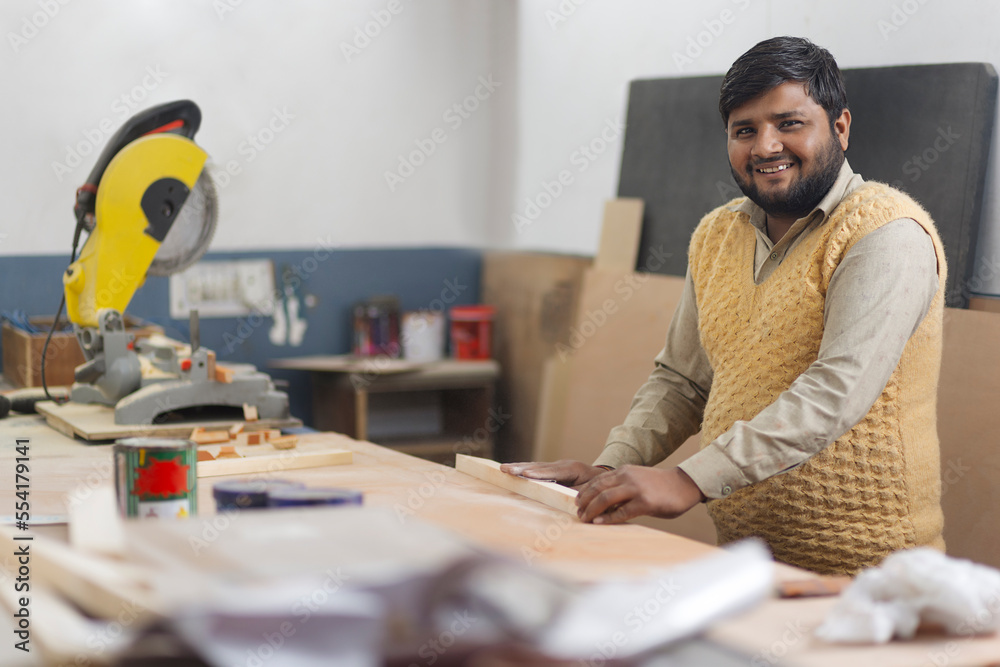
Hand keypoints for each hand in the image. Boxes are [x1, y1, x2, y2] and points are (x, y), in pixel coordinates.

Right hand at [499, 460, 607, 488]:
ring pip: (535, 466)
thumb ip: (578, 492)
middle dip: (521, 468)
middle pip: (539, 467)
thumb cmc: (598, 484)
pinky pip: (536, 468)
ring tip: (503, 468)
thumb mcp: (591, 488)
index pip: (552, 472)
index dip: (538, 473)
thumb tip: (566, 498)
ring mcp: (556, 465)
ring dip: (518, 467)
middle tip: (505, 469)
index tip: (525, 474)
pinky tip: (512, 470)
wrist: (603, 477)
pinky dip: (523, 469)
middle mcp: (562, 464)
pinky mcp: (552, 469)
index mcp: (572, 469)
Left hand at [575, 465, 705, 523]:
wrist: (684, 484)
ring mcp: (636, 489)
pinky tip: (600, 523)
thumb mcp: (638, 480)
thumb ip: (623, 487)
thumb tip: (605, 504)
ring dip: (592, 510)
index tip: (577, 502)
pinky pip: (622, 512)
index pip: (598, 480)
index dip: (585, 491)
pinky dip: (608, 518)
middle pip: (598, 488)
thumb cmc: (661, 486)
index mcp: (624, 471)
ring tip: (585, 519)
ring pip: (606, 498)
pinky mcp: (645, 502)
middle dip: (584, 502)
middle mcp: (627, 477)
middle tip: (578, 513)